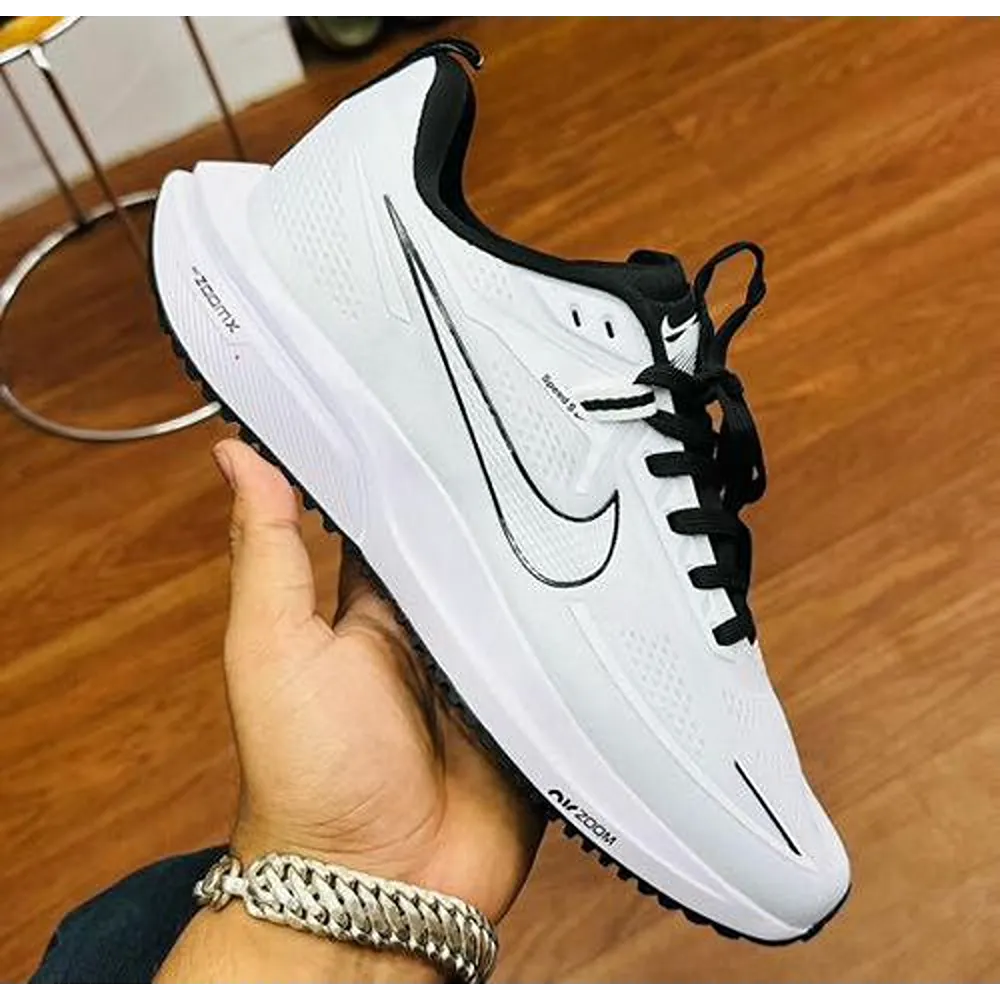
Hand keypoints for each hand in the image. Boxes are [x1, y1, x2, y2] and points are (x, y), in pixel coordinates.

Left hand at [212, 438, 543, 923]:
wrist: (377, 889)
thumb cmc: (306, 777)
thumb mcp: (273, 648)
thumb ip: (269, 553)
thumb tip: (236, 457)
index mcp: (371, 608)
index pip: (398, 518)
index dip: (417, 470)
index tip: (441, 405)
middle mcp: (433, 631)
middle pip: (473, 551)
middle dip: (498, 510)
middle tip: (537, 437)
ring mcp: (488, 669)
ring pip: (525, 595)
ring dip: (542, 565)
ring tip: (584, 494)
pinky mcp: (533, 709)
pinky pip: (564, 656)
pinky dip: (578, 629)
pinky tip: (605, 583)